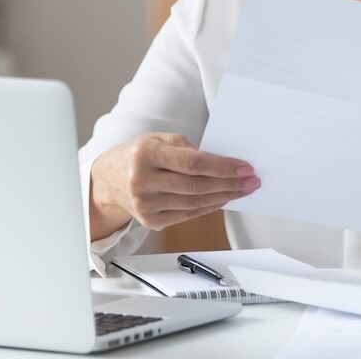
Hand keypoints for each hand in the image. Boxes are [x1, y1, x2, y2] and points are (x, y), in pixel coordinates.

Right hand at [89, 133, 259, 239]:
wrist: (108, 180)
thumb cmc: (138, 155)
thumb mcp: (159, 139)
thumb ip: (188, 149)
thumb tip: (223, 163)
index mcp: (146, 154)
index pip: (192, 163)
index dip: (222, 167)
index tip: (244, 167)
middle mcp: (143, 181)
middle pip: (196, 186)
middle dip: (230, 183)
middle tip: (251, 180)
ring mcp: (145, 205)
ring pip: (195, 203)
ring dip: (224, 197)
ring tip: (243, 189)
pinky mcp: (150, 221)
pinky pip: (188, 214)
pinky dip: (210, 207)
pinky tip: (224, 199)